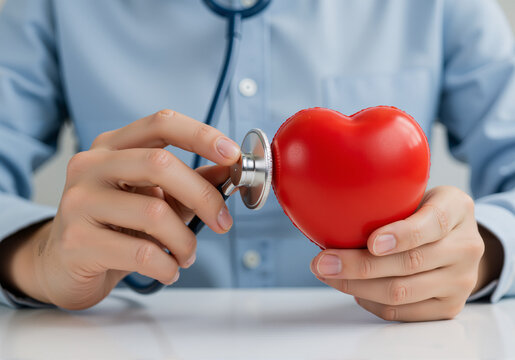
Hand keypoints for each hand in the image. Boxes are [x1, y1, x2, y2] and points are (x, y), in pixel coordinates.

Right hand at [6, 110, 239, 309]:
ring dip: (185, 241)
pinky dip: (167, 266)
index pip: (161, 123)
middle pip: (160, 164)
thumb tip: (230, 170)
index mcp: (113, 146)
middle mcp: (91, 165)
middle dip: (204, 196)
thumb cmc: (115, 226)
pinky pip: (141, 253)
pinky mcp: (75, 240)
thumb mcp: (156, 197)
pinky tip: (168, 269)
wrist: (63, 264)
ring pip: (154, 214)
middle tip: (223, 222)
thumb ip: (191, 182)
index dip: (201, 135)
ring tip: (186, 254)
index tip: (233, 155)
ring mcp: (79, 201)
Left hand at [310, 186, 486, 321]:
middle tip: (323, 262)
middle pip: (409, 263)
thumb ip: (390, 199)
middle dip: (358, 265)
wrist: (458, 242)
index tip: (371, 242)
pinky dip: (369, 301)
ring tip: (327, 275)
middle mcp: (466, 246)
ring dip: (356, 286)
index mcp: (457, 209)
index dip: (402, 235)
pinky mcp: (449, 307)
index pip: (433, 223)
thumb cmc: (424, 212)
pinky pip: (401, 311)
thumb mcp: (417, 193)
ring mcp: (461, 281)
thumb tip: (332, 210)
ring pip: (401, 292)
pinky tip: (351, 289)